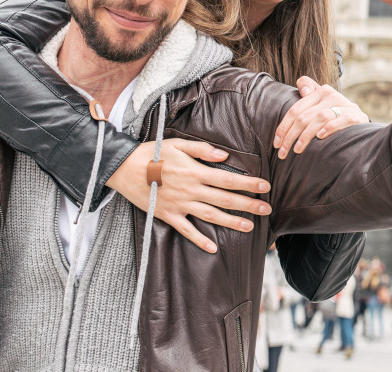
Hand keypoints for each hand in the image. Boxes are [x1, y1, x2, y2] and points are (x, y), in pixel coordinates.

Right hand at [106, 140, 270, 253]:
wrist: (123, 169)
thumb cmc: (152, 153)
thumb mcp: (177, 144)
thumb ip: (202, 150)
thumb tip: (224, 156)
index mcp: (195, 172)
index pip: (228, 179)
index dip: (249, 183)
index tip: (266, 186)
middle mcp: (191, 190)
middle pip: (225, 199)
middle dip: (248, 204)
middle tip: (267, 209)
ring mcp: (180, 205)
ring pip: (211, 216)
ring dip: (231, 222)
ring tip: (249, 227)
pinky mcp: (167, 215)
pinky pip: (186, 230)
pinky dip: (199, 240)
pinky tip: (213, 248)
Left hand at [273, 77, 369, 159]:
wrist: (363, 128)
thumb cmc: (336, 118)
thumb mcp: (322, 106)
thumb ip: (310, 94)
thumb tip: (303, 86)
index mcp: (320, 92)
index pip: (296, 109)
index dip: (283, 127)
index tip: (276, 143)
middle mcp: (332, 96)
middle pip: (304, 116)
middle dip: (290, 136)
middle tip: (283, 153)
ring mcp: (345, 106)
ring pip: (319, 118)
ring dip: (305, 136)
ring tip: (297, 150)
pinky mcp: (356, 117)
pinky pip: (340, 121)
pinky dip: (329, 128)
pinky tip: (320, 138)